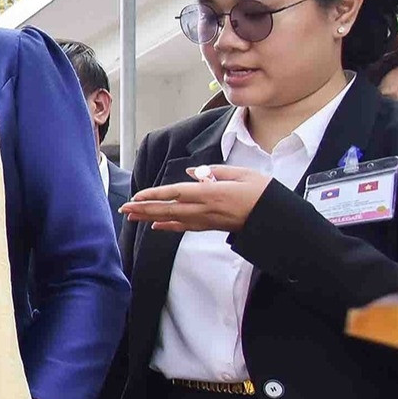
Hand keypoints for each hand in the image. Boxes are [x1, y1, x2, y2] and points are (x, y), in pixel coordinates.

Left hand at [121, 164, 271, 232]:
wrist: (274, 219)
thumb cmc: (261, 193)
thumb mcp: (240, 173)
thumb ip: (214, 172)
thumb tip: (194, 171)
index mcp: (209, 193)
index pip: (175, 193)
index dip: (154, 195)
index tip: (137, 196)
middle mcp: (203, 209)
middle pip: (167, 209)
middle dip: (144, 209)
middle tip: (124, 209)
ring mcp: (205, 220)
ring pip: (171, 219)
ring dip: (150, 217)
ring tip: (132, 216)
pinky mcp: (209, 227)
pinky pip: (183, 227)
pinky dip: (167, 226)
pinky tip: (155, 226)